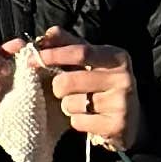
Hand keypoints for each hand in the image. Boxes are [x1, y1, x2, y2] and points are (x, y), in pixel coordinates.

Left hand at [33, 34, 135, 152]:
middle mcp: (123, 77)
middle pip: (68, 81)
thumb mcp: (90, 60)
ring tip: (84, 105)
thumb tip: (40, 36)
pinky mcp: (117, 125)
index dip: (53, 55)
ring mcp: (122, 103)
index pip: (80, 52)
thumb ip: (66, 44)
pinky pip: (78, 122)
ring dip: (69, 106)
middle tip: (64, 90)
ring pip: (70, 104)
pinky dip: (77, 121)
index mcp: (117, 56)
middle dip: (58, 87)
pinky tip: (91, 119)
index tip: (30, 59)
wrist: (130, 119)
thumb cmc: (102, 84)